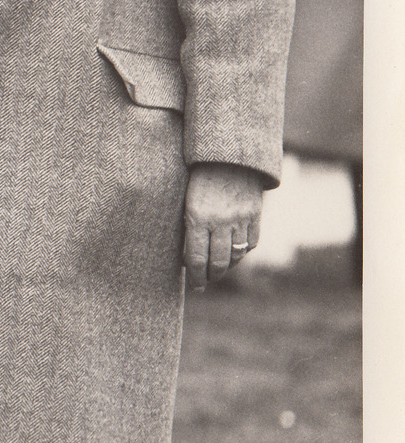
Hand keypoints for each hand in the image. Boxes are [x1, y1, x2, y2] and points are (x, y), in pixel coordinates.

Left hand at [183, 162, 264, 288]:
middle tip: (203, 282)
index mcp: (197, 217)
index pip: (196, 258)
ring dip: (227, 268)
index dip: (195, 276)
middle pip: (218, 262)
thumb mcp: (186, 200)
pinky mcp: (255, 216)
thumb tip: (187, 257)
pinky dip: (242, 253)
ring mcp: (240, 219)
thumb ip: (189, 227)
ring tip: (217, 271)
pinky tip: (234, 255)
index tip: (194, 286)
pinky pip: (251, 243)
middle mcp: (220, 221)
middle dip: (210, 276)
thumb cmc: (198, 178)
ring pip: (236, 256)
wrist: (226, 156)